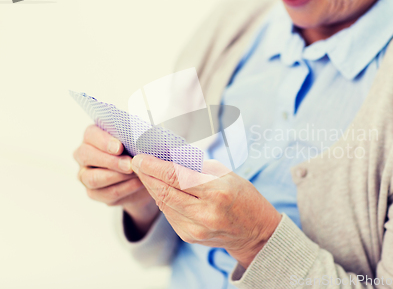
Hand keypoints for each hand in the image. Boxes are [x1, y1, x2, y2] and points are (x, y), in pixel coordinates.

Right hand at [73, 125, 158, 234]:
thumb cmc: (138, 153)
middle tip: (129, 165)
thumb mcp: (137, 143)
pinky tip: (137, 183)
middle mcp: (85, 155)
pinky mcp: (94, 193)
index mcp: (93, 137)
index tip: (119, 148)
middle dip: (110, 161)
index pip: (91, 134)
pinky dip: (123, 189)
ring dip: (116, 176)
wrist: (145, 176)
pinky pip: (105, 193)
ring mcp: (86, 175)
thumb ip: (134, 139)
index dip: (104, 141)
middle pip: (87, 155)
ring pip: (92, 178)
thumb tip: (142, 139)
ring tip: (135, 174)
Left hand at [131, 154, 281, 268]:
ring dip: (152, 186)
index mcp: (216, 193)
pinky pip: (169, 214)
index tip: (141, 157)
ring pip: (163, 203)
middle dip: (147, 175)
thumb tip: (169, 157)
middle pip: (164, 192)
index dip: (154, 166)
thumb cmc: (243, 197)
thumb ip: (197, 168)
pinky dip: (163, 199)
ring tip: (146, 172)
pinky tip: (160, 188)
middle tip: (136, 162)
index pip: (176, 177)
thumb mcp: (226, 175)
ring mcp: (195, 229)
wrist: (255, 232)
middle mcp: (204, 214)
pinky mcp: (189, 237)